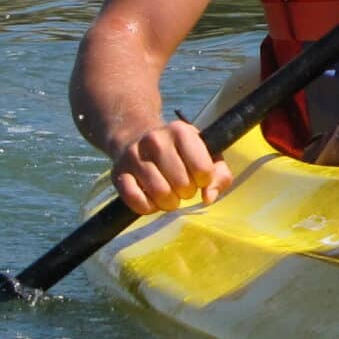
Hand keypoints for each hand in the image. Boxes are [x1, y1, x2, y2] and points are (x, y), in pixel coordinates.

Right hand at [110, 117, 228, 213]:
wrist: (136, 136)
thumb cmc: (178, 149)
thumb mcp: (204, 152)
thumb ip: (219, 174)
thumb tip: (208, 197)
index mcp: (180, 131)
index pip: (203, 169)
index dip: (204, 180)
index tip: (198, 176)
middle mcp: (155, 140)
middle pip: (182, 185)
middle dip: (186, 192)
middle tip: (182, 186)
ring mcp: (134, 156)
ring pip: (160, 194)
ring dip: (169, 203)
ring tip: (169, 194)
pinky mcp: (119, 173)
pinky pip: (136, 200)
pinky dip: (148, 207)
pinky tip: (152, 199)